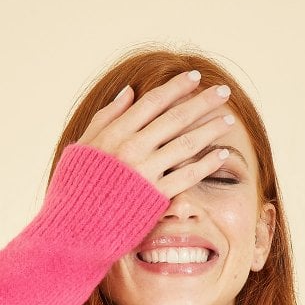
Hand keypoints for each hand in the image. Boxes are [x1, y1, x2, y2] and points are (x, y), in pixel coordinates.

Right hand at [75, 69, 236, 198]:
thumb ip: (106, 117)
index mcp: (115, 133)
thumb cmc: (76, 187)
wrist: (75, 228)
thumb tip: (129, 91)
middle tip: (223, 91)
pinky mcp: (155, 198)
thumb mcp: (83, 146)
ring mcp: (146, 173)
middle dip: (202, 102)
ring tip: (228, 119)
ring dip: (210, 129)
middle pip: (175, 118)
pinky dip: (206, 164)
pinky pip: (187, 176)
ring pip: (186, 144)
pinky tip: (222, 154)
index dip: (176, 87)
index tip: (194, 77)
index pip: (153, 102)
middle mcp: (133, 149)